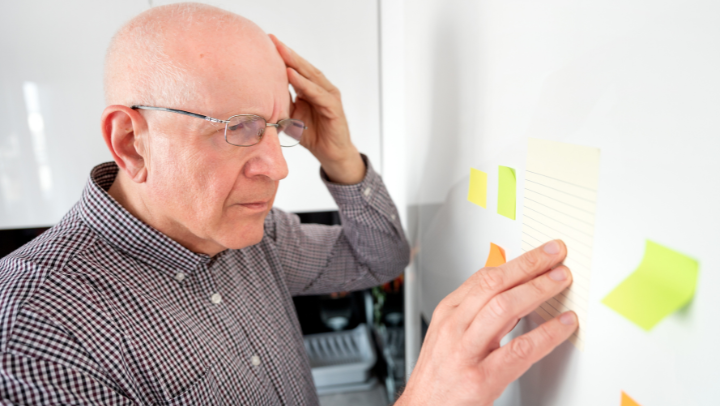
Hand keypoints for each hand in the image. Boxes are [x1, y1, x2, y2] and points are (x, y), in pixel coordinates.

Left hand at [269, 34, 364, 184]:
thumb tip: (258, 98)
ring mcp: (329, 97)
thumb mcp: (291, 117)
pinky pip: (318, 93)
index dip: (283, 56)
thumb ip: (281, 104)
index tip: (266, 42)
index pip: (296, 68)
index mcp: (311, 89)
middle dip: (287, 53)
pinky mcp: (333, 108)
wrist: (330, 154)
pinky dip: (304, 84)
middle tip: (272, 39)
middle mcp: (321, 88)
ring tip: (281, 51)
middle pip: (303, 67)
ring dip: (295, 63)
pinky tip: (291, 74)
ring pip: (311, 76)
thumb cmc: (311, 135)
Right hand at [396, 240, 577, 405]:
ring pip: (504, 308)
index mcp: (448, 313)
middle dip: (529, 266)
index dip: (518, 261)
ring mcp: (465, 352)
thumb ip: (480, 313)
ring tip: (560, 281)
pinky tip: (563, 325)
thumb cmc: (439, 376)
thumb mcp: (451, 335)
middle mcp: (454, 327)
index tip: (541, 253)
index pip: (484, 276)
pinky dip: (546, 334)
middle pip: (494, 284)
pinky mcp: (480, 379)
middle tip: (556, 257)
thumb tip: (516, 292)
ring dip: (537, 290)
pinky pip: (519, 350)